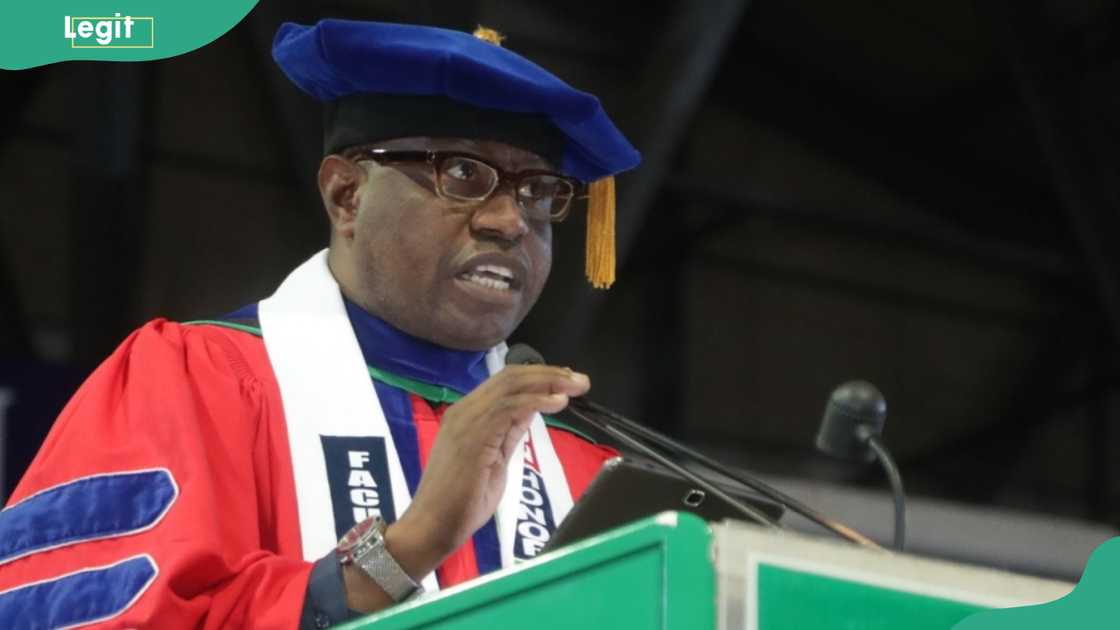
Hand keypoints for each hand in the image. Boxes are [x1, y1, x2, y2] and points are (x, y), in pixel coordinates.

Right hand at [345, 365, 589, 611]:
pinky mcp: (473, 436)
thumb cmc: (460, 504)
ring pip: (510, 386)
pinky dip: (536, 400)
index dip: (539, 377)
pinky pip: (508, 407)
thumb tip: (529, 411)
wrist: (432, 527)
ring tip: (575, 386)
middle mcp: (465, 410)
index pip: (505, 383)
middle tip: (580, 379)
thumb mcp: (494, 461)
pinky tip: (557, 402)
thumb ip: (508, 434)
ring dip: (548, 382)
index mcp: (468, 414)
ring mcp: (466, 421)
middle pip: (510, 377)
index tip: (567, 381)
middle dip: (549, 374)